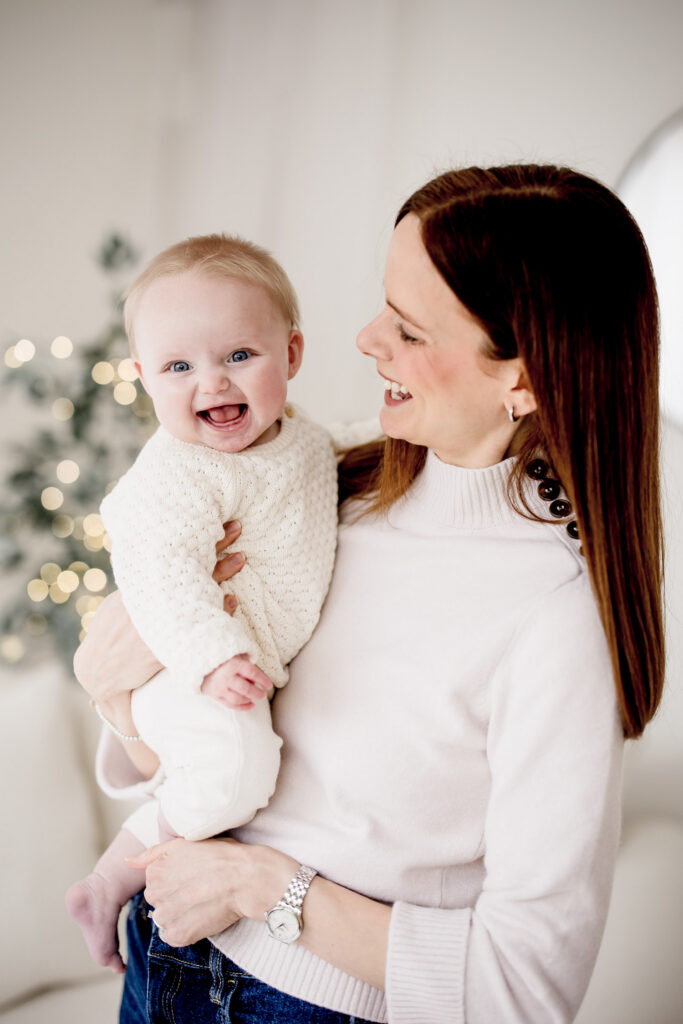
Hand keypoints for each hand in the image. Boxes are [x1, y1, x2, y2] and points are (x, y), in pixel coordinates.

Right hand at [73, 521, 245, 703]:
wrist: (97, 671)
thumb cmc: (111, 632)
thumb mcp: (121, 601)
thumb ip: (144, 585)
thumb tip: (165, 564)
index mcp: (137, 586)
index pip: (170, 556)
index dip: (194, 539)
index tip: (215, 523)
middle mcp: (147, 598)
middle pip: (187, 565)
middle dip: (214, 547)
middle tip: (236, 528)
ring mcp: (157, 620)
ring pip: (196, 590)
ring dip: (221, 574)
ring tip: (240, 558)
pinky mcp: (163, 644)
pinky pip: (197, 622)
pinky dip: (218, 611)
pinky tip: (232, 601)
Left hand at [126, 837, 296, 946]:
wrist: (245, 878)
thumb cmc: (220, 856)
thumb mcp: (183, 844)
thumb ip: (151, 854)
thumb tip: (127, 861)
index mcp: (154, 870)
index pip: (155, 880)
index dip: (176, 878)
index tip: (193, 874)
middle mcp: (155, 893)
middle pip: (158, 900)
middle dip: (174, 897)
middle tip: (199, 889)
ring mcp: (165, 916)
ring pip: (164, 919)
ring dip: (179, 915)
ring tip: (202, 903)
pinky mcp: (177, 935)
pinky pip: (173, 936)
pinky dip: (185, 930)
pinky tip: (202, 916)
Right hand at [202, 654, 272, 710]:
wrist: (199, 662)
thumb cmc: (221, 657)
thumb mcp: (235, 654)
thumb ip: (246, 662)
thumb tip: (256, 675)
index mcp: (232, 664)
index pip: (252, 673)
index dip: (262, 680)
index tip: (269, 685)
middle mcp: (225, 677)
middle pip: (245, 688)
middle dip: (257, 693)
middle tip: (263, 694)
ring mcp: (219, 688)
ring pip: (237, 698)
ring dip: (249, 699)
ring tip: (257, 698)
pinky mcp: (215, 695)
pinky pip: (229, 704)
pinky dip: (241, 707)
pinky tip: (250, 705)